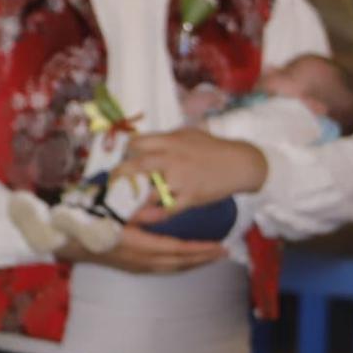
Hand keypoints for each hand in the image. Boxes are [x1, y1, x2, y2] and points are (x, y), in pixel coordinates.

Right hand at [55, 223, 226, 274]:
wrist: (68, 240)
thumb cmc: (90, 221)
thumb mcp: (115, 211)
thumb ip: (136, 210)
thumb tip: (158, 203)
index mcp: (140, 246)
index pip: (178, 249)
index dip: (200, 249)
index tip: (220, 245)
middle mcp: (142, 261)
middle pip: (180, 262)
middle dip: (203, 258)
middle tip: (224, 251)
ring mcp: (137, 266)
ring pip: (173, 267)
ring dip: (193, 262)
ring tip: (209, 255)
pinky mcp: (132, 266)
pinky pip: (164, 268)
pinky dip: (179, 264)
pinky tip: (184, 259)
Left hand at [114, 128, 268, 217]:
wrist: (240, 164)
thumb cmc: (212, 147)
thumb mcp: (188, 134)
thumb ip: (165, 139)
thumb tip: (141, 142)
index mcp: (170, 142)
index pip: (137, 143)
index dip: (126, 151)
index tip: (122, 158)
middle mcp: (172, 160)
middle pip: (136, 166)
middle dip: (120, 175)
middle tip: (112, 181)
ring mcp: (180, 180)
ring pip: (149, 192)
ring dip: (135, 199)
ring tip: (122, 203)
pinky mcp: (190, 197)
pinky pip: (167, 210)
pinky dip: (153, 216)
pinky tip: (143, 218)